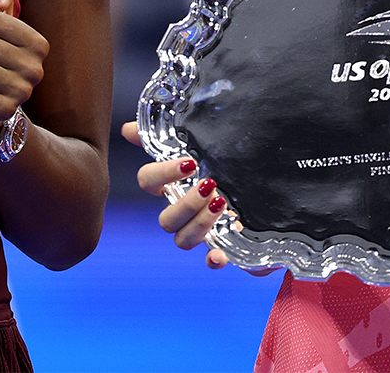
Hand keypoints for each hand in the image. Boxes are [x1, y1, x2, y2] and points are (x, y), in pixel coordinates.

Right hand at [122, 121, 238, 269]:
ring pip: (182, 240)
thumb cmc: (221, 159)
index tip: (189, 163)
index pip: (148, 181)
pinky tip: (219, 255)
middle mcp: (181, 210)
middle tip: (209, 186)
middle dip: (185, 204)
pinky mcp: (222, 244)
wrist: (261, 178)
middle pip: (166, 219)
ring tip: (221, 204)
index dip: (163, 175)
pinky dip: (212, 260)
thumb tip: (127, 129)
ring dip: (198, 225)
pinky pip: (210, 260)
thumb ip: (165, 133)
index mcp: (171, 183)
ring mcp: (199, 230)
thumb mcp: (198, 142)